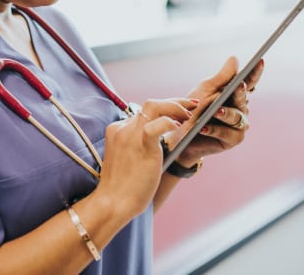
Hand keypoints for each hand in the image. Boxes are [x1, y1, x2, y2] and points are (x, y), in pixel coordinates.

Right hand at [92, 98, 196, 217]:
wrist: (113, 202)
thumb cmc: (123, 187)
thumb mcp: (127, 159)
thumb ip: (137, 145)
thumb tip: (159, 141)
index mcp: (117, 130)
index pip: (142, 114)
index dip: (162, 113)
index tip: (177, 114)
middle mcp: (123, 128)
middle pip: (150, 104)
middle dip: (173, 102)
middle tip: (190, 106)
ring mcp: (131, 134)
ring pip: (154, 105)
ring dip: (176, 106)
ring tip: (189, 114)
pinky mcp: (143, 144)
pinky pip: (158, 123)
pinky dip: (171, 122)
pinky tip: (180, 127)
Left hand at [165, 56, 263, 166]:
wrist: (182, 135)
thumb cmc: (193, 109)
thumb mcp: (205, 90)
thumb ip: (221, 77)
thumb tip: (235, 58)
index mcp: (235, 94)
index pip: (248, 81)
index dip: (255, 72)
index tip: (260, 61)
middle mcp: (241, 108)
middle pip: (243, 98)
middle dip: (240, 92)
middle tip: (239, 85)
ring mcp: (239, 125)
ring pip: (236, 117)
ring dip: (226, 113)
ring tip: (216, 111)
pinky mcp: (233, 140)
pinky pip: (227, 133)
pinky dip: (214, 129)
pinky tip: (203, 127)